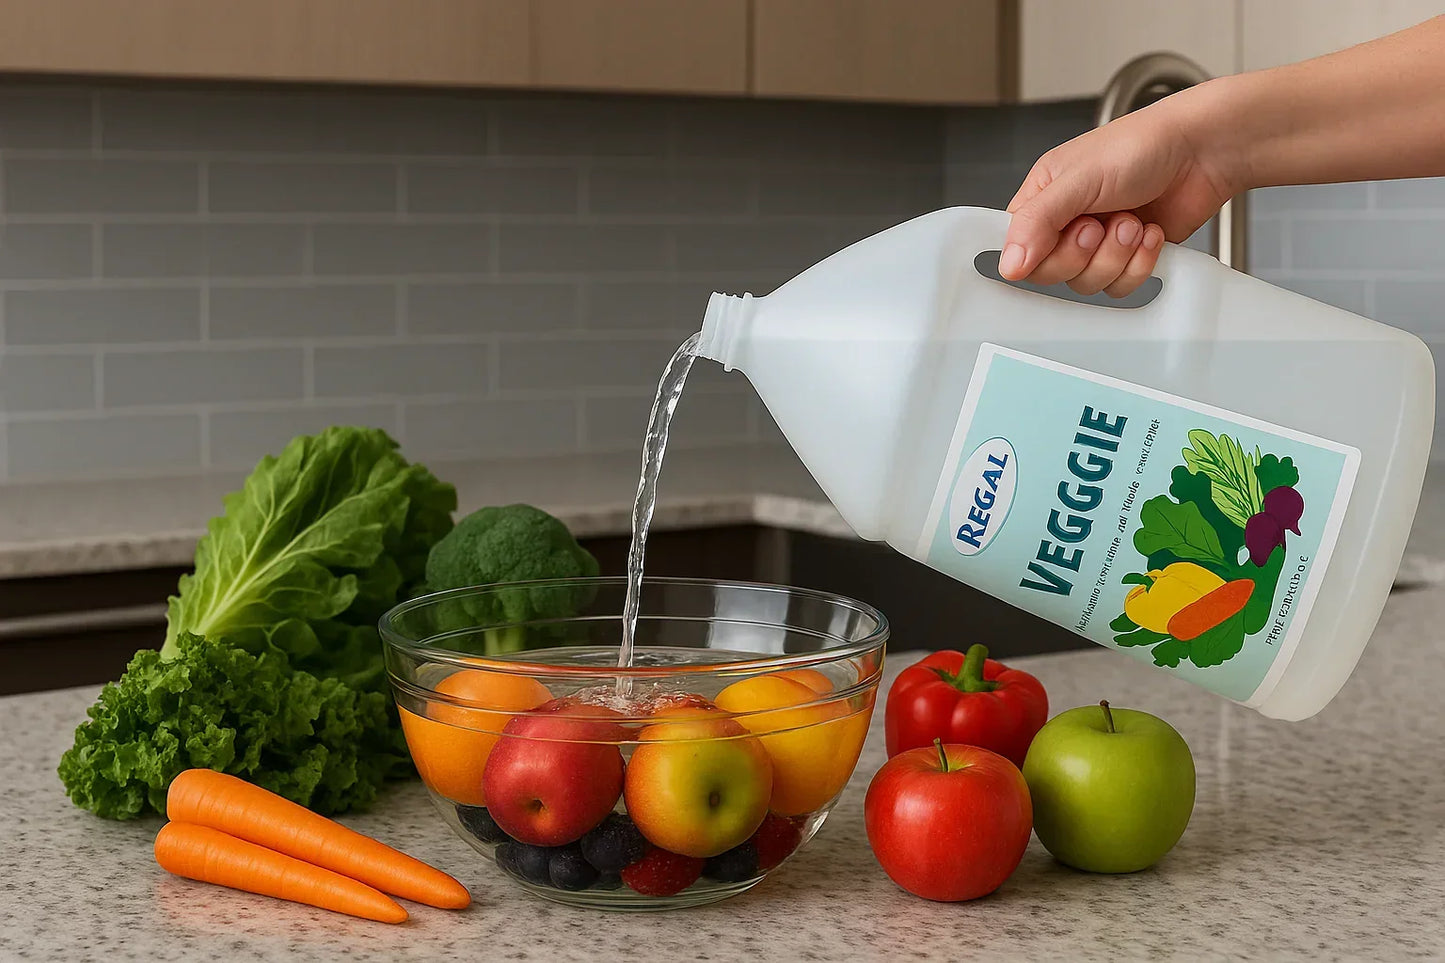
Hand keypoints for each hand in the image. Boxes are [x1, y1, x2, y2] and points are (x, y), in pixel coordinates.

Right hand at [1000, 89, 1237, 296]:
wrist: (1203, 152)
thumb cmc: (1142, 146)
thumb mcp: (1078, 179)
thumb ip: (1037, 221)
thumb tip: (1008, 264)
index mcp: (1042, 198)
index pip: (1016, 247)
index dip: (1034, 253)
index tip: (1058, 238)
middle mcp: (1066, 223)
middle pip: (1052, 273)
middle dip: (1083, 254)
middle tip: (1100, 224)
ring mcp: (1098, 243)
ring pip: (1087, 283)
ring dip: (1115, 256)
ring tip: (1132, 222)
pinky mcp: (1128, 258)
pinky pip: (1120, 286)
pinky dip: (1139, 263)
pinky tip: (1149, 232)